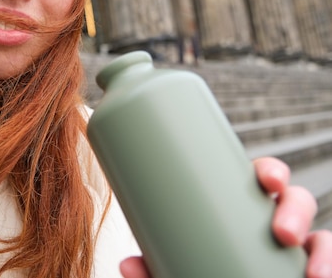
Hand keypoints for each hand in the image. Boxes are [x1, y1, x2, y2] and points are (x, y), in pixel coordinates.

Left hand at [119, 157, 331, 277]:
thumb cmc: (190, 274)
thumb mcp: (170, 269)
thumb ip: (151, 271)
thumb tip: (127, 263)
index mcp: (239, 206)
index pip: (260, 179)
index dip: (271, 172)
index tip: (268, 181)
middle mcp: (270, 225)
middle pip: (296, 202)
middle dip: (297, 210)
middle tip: (284, 234)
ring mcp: (290, 253)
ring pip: (320, 240)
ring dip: (324, 252)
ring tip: (314, 275)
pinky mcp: (303, 273)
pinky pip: (325, 266)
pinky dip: (328, 269)